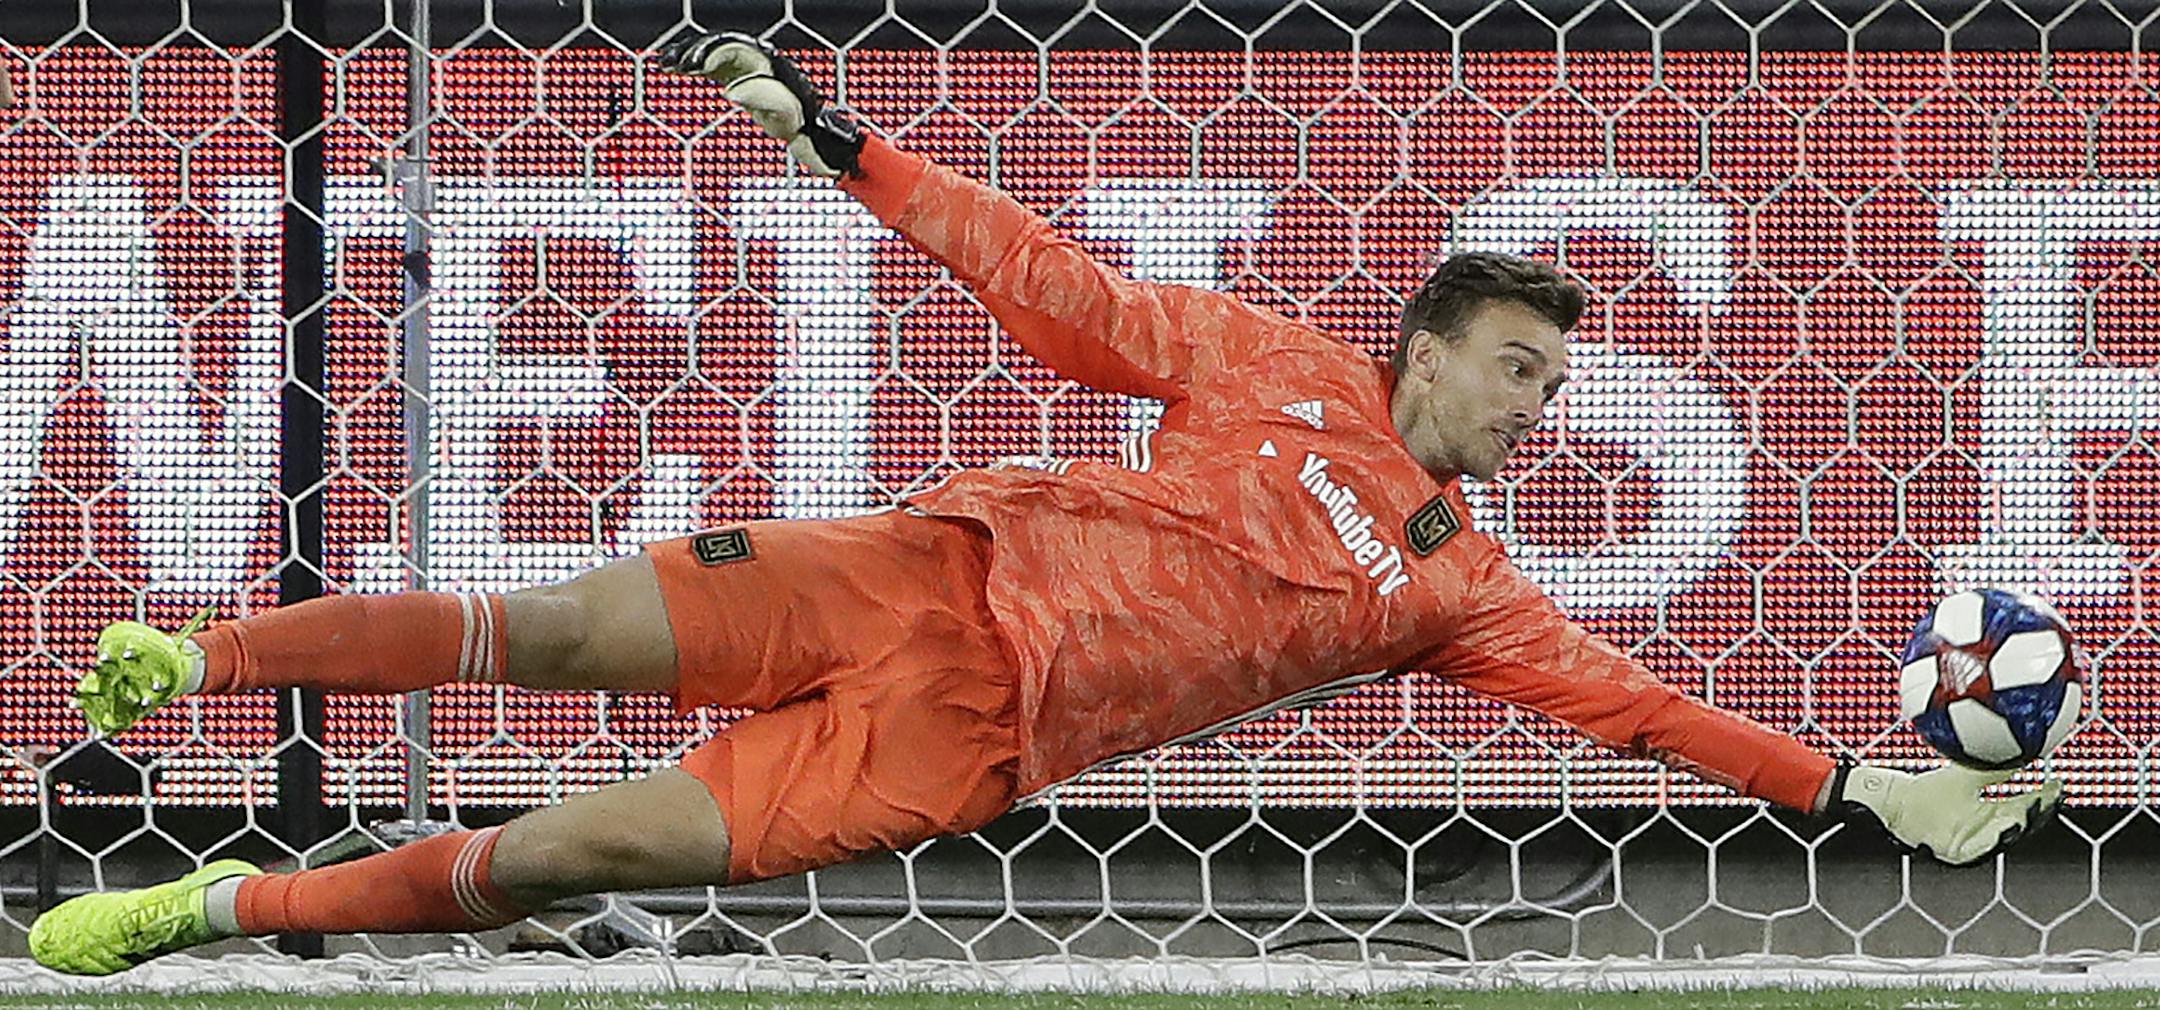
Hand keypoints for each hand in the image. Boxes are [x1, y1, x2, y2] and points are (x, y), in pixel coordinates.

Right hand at [657, 31, 861, 177]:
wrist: (805, 123)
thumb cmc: (797, 118)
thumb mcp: (782, 112)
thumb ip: (761, 101)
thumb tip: (733, 92)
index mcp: (764, 60)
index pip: (732, 49)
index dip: (709, 55)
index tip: (691, 67)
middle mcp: (753, 56)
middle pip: (717, 45)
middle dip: (692, 52)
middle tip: (671, 65)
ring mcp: (743, 64)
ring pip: (710, 52)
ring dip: (687, 56)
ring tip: (665, 64)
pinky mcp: (736, 74)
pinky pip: (710, 63)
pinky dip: (692, 66)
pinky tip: (675, 70)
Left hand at [1833, 761, 2062, 866]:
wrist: (1894, 804)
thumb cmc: (1926, 792)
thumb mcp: (1963, 776)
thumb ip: (1990, 766)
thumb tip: (2013, 744)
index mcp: (1991, 813)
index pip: (2026, 805)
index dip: (2045, 797)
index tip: (2059, 781)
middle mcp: (1988, 831)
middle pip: (2023, 824)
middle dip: (2040, 813)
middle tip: (2051, 796)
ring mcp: (1975, 845)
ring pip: (2006, 839)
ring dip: (2021, 826)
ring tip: (2031, 809)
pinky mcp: (1959, 855)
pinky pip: (1982, 852)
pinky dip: (1994, 841)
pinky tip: (2003, 828)